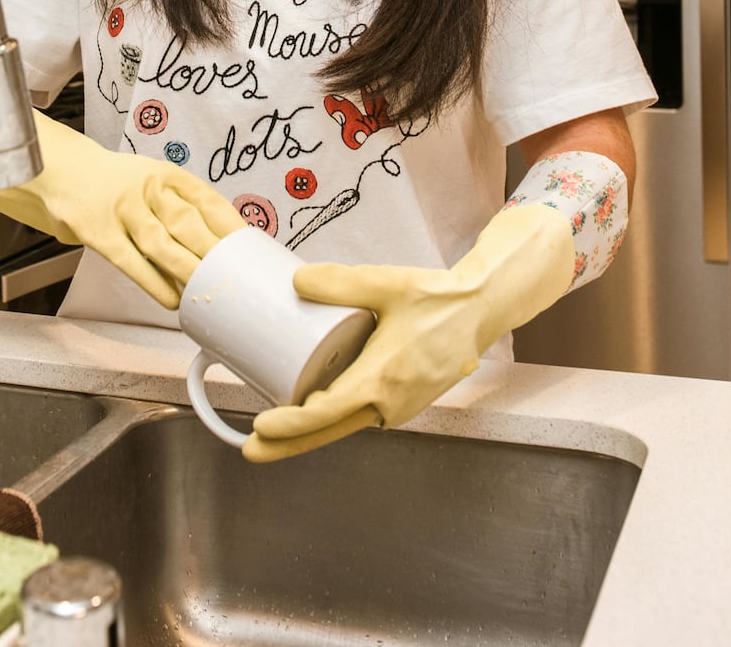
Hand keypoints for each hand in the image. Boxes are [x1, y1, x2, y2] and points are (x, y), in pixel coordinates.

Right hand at [0, 109, 244, 308]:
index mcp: (167, 174)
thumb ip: (182, 209)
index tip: (249, 251)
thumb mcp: (152, 183)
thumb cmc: (112, 185)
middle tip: (234, 280)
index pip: (208, 201)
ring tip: (207, 294)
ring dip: (188, 272)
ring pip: (162, 243)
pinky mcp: (98, 230)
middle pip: (188, 224)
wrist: (56, 171)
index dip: (231, 228)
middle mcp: (147, 187)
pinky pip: (131, 261)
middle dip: (214, 254)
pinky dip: (154, 283)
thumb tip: (219, 248)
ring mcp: (121, 208)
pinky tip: (171, 299)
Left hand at [242, 205, 574, 462]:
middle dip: (287, 445)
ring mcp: (398, 407)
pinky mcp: (401, 403)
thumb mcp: (388, 283)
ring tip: (269, 435)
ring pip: (344, 427)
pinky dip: (332, 420)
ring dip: (308, 433)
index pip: (327, 412)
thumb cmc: (439, 299)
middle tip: (250, 450)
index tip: (262, 426)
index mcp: (383, 378)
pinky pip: (359, 416)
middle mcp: (390, 402)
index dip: (291, 424)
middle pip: (329, 432)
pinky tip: (307, 413)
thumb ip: (340, 282)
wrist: (480, 312)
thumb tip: (296, 280)